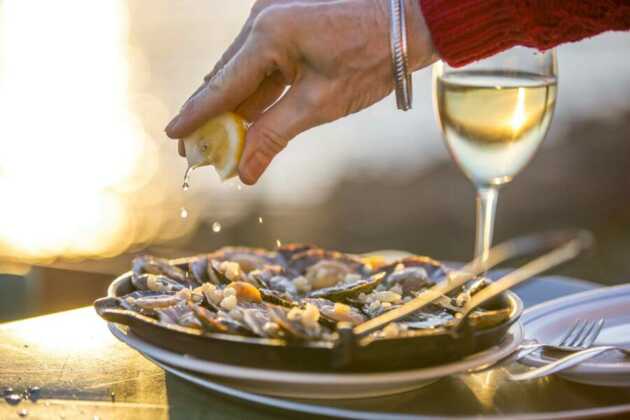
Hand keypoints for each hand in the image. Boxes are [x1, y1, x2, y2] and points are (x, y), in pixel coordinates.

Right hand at [165, 0, 436, 184]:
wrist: (409, 22)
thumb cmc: (371, 59)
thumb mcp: (320, 103)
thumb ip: (274, 136)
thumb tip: (243, 174)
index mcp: (269, 34)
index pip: (222, 84)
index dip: (197, 115)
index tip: (173, 136)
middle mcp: (263, 22)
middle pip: (225, 79)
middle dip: (210, 117)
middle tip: (191, 151)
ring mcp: (274, 22)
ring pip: (241, 75)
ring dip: (229, 109)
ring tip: (212, 144)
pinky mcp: (286, 29)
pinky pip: (260, 68)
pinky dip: (251, 97)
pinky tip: (241, 123)